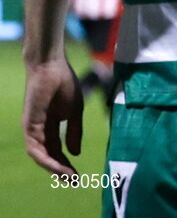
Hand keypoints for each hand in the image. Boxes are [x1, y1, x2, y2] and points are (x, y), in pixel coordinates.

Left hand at [22, 58, 82, 175]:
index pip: (58, 150)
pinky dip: (46, 159)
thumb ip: (74, 132)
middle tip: (73, 181)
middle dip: (61, 170)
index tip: (79, 174)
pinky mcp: (28, 126)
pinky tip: (58, 165)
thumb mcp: (75, 111)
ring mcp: (32, 129)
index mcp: (51, 125)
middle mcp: (40, 130)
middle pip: (49, 156)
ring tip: (68, 176)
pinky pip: (35, 149)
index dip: (67, 162)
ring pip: (41, 156)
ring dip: (54, 168)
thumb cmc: (64, 83)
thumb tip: (75, 154)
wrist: (52, 65)